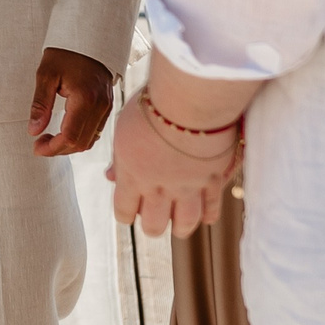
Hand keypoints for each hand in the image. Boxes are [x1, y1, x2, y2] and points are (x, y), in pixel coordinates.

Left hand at [31, 47, 114, 157]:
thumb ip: (40, 104)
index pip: (70, 136)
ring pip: (90, 140)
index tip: (36, 147)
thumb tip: (34, 131)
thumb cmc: (65, 53)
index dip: (52, 148)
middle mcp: (100, 106)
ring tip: (49, 138)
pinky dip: (80, 137)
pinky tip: (65, 131)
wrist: (89, 36)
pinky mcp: (108, 105)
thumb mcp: (46, 74)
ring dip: (69, 145)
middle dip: (59, 149)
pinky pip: (96, 131)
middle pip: (81, 143)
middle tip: (39, 144)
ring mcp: (107, 106)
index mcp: (85, 99)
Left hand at [108, 94, 238, 236]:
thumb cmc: (154, 105)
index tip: (131, 209)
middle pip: (154, 226)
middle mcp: (159, 187)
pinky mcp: (213, 181)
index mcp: (132, 174)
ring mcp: (188, 187)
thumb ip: (120, 158)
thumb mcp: (125, 127)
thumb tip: (111, 177)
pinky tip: (205, 214)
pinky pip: (212, 209)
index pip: (124, 211)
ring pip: (184, 224)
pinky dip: (208, 215)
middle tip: (156, 217)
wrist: (190, 98)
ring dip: (180, 227)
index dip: (126, 213)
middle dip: (153, 225)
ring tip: (179, 223)